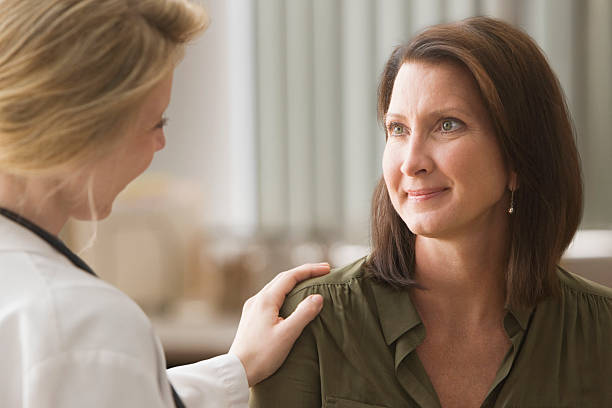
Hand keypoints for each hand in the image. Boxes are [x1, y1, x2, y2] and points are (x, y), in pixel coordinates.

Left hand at [228, 262, 329, 385]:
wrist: (237, 371)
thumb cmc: (262, 355)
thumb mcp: (287, 334)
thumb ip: (304, 313)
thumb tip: (318, 297)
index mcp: (266, 300)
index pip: (290, 276)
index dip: (309, 270)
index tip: (327, 268)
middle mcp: (257, 300)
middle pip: (282, 278)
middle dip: (303, 273)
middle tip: (322, 271)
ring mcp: (252, 308)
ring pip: (275, 287)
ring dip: (293, 282)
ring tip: (310, 282)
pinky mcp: (251, 317)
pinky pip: (270, 297)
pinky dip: (285, 293)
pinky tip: (291, 300)